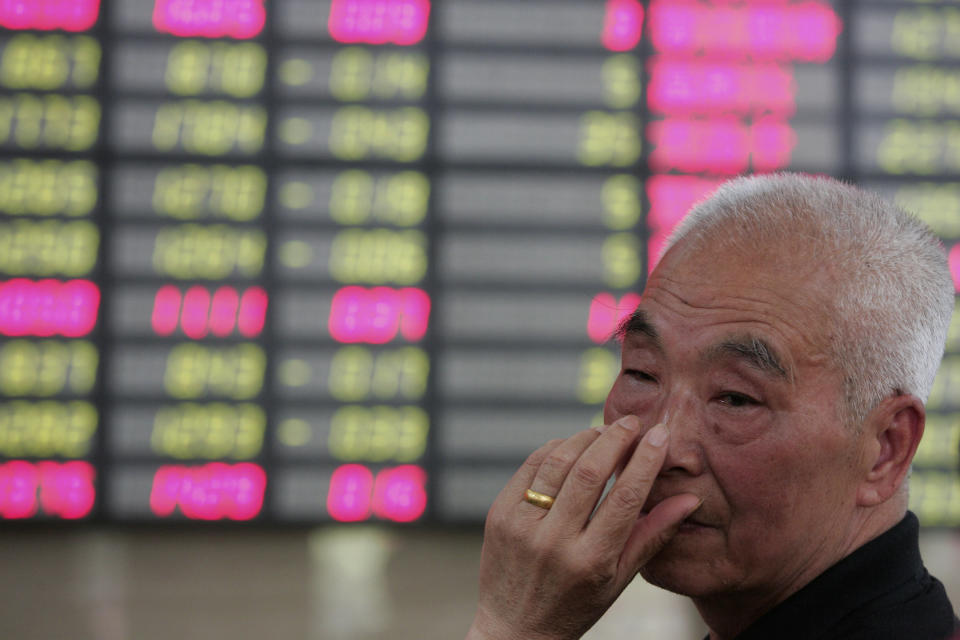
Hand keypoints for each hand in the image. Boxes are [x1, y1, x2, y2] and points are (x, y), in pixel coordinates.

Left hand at [466, 415, 700, 639]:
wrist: (515, 626)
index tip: (660, 434)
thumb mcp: (620, 579)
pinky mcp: (500, 514)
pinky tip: (572, 445)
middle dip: (616, 439)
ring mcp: (522, 525)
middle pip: (589, 471)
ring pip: (557, 462)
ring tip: (605, 431)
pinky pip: (530, 467)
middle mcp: (554, 540)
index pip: (625, 497)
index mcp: (590, 560)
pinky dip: (554, 449)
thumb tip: (689, 498)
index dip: (645, 460)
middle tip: (633, 422)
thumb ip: (653, 535)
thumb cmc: (576, 603)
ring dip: (585, 438)